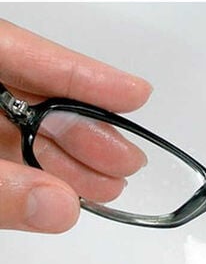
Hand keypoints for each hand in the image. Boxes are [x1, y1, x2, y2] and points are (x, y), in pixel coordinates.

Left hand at [0, 19, 151, 232]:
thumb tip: (58, 207)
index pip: (30, 56)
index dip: (88, 77)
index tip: (135, 94)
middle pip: (40, 101)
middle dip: (90, 135)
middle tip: (127, 159)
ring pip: (29, 135)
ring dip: (74, 165)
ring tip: (109, 185)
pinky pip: (12, 162)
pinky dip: (43, 181)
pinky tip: (71, 193)